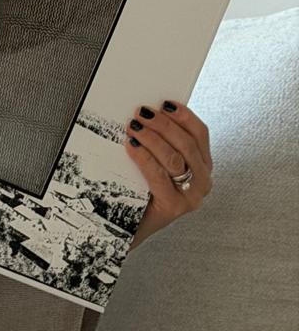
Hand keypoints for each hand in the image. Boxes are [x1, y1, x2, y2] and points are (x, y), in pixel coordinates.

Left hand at [124, 99, 212, 248]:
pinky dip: (144, 157)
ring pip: (175, 157)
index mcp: (202, 166)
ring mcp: (191, 196)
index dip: (184, 115)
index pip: (200, 133)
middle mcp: (202, 180)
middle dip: (162, 124)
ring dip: (152, 138)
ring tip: (133, 127)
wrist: (128, 228)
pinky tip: (132, 147)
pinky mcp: (175, 206)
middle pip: (187, 143)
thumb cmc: (142, 192)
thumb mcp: (157, 165)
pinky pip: (159, 175)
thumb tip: (148, 115)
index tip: (164, 103)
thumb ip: (161, 145)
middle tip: (141, 113)